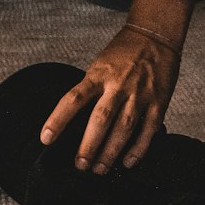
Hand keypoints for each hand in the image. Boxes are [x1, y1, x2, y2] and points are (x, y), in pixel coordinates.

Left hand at [39, 25, 180, 174]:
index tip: (46, 139)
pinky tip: (127, 162)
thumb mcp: (100, 65)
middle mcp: (118, 84)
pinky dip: (138, 150)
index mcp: (99, 74)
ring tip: (100, 170)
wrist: (155, 34)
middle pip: (100, 119)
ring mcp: (140, 94)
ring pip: (123, 129)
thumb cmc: (123, 52)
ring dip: (110, 153)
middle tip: (79, 166)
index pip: (73, 99)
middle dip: (88, 146)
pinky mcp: (159, 101)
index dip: (58, 120)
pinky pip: (148, 131)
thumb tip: (75, 120)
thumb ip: (91, 89)